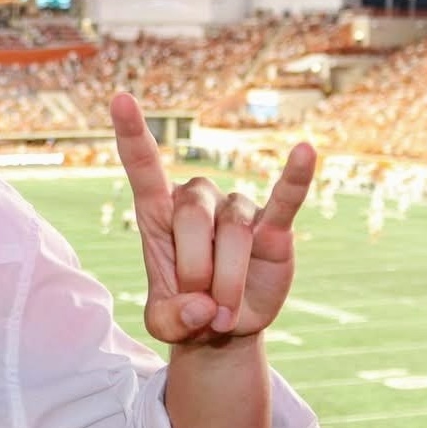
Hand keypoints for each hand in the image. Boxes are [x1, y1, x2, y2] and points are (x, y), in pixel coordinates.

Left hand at [111, 94, 314, 343]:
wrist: (223, 329)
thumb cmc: (185, 313)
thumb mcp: (165, 326)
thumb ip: (172, 320)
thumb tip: (204, 306)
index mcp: (158, 214)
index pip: (143, 166)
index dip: (133, 134)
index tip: (120, 98)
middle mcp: (197, 201)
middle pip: (192, 215)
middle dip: (195, 268)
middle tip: (200, 306)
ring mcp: (236, 210)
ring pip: (233, 232)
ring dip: (228, 280)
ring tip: (223, 312)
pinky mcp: (274, 226)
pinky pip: (286, 198)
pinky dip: (295, 177)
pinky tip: (306, 150)